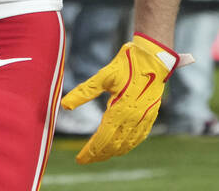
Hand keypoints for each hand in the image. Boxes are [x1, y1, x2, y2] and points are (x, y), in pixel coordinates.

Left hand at [60, 34, 185, 163]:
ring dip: (112, 153)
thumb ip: (84, 92)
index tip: (79, 159)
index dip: (90, 151)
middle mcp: (133, 118)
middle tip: (85, 159)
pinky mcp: (151, 116)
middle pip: (113, 146)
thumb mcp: (102, 76)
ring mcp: (144, 119)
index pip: (102, 139)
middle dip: (98, 155)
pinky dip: (128, 146)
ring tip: (99, 155)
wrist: (154, 58)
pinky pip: (139, 138)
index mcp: (120, 110)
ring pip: (127, 145)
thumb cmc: (126, 64)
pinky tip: (121, 146)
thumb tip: (65, 105)